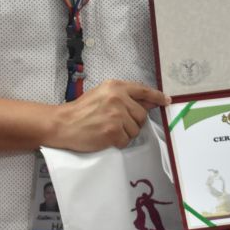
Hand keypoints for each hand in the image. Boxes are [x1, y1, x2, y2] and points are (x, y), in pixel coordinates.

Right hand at [48, 79, 168, 150]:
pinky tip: (105, 137)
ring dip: (125, 133)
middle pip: (142, 115)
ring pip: (135, 129)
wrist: (63, 123)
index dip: (157, 97)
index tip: (166, 101)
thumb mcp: (103, 94)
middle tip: (117, 124)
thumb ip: (124, 96)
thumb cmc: (81, 110)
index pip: (143, 90)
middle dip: (133, 122)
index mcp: (116, 87)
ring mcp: (116, 115)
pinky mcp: (113, 131)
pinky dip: (118, 142)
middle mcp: (118, 98)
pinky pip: (126, 140)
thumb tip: (148, 103)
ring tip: (108, 129)